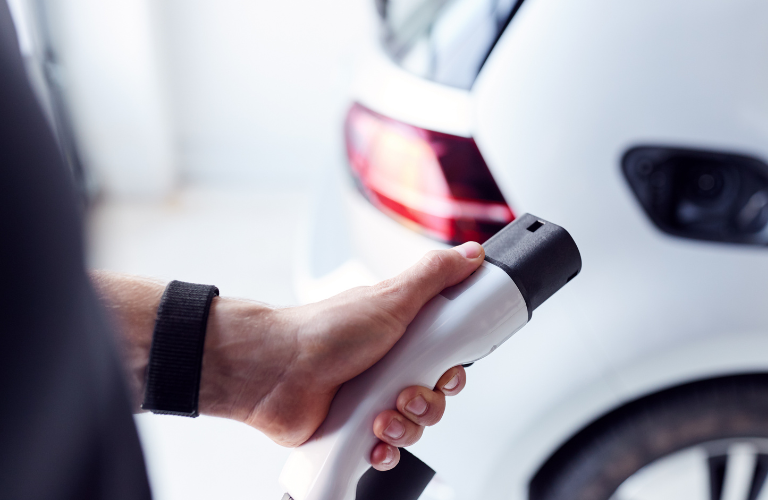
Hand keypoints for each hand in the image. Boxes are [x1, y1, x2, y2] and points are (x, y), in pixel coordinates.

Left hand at [199, 241, 484, 469]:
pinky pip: (387, 451)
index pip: (447, 360)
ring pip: (414, 427)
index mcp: (402, 336)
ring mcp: (371, 400)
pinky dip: (384, 450)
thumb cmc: (325, 331)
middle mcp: (388, 368)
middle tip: (406, 393)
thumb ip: (435, 276)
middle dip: (427, 403)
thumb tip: (469, 254)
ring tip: (381, 415)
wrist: (276, 371)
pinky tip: (372, 438)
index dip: (451, 372)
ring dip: (403, 426)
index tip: (444, 372)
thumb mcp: (391, 297)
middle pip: (434, 398)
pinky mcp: (355, 430)